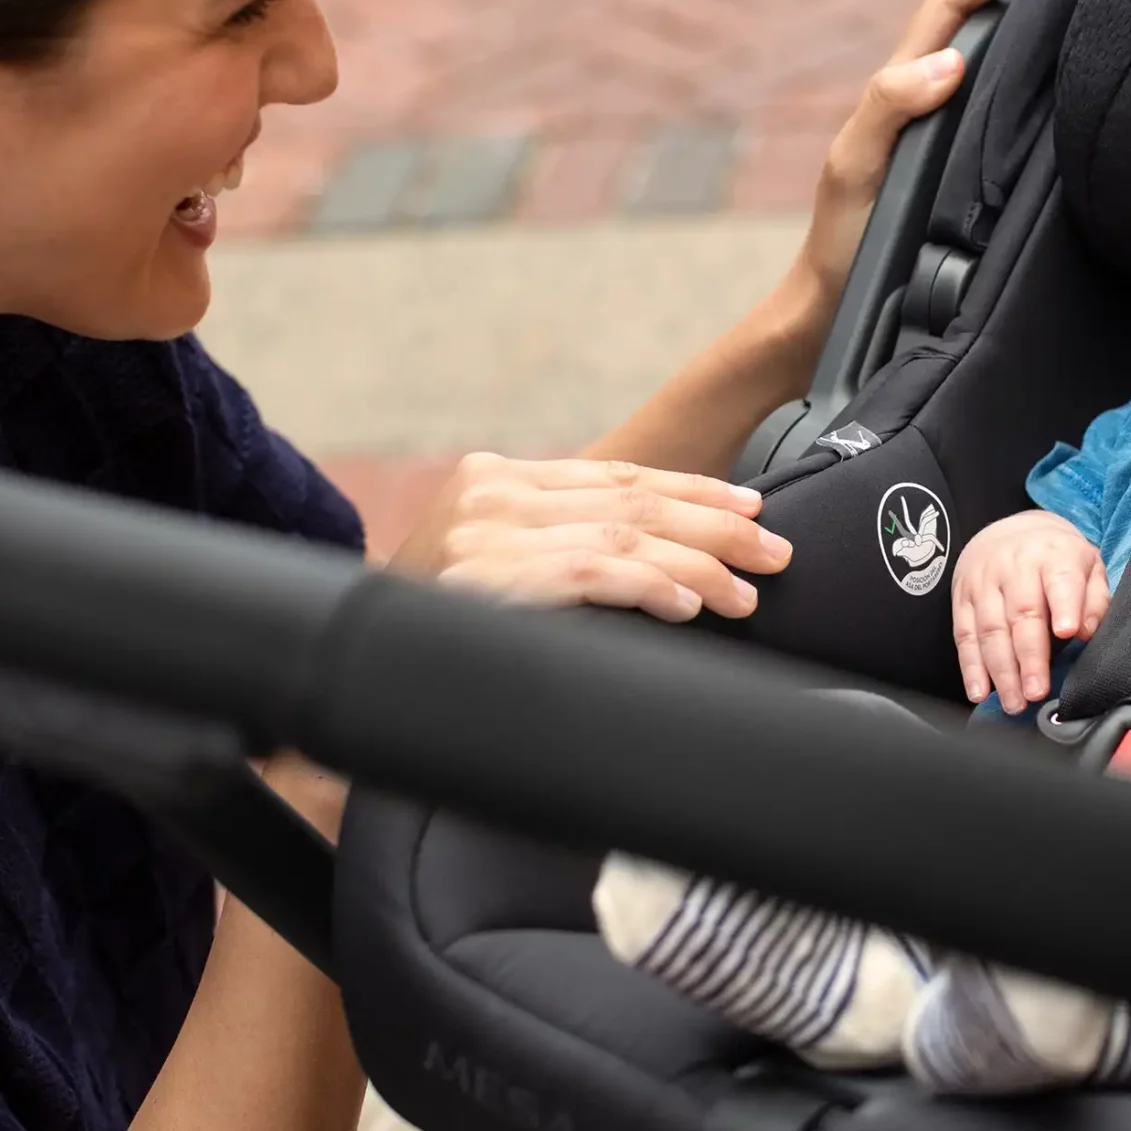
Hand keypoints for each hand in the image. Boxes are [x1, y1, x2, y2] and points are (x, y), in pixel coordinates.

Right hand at [390, 453, 790, 622]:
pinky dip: (651, 587)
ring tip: (745, 594)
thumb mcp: (492, 558)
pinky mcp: (489, 575)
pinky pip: (592, 574)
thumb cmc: (433, 618)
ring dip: (697, 566)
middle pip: (631, 502)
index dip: (692, 491)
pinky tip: (689, 604)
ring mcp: (488, 531)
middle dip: (715, 527)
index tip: (750, 509)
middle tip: (774, 552)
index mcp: (499, 476)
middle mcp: (494, 492)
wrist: (356, 654)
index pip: (617, 476)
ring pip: (623, 536)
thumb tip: (658, 550)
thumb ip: (556, 538)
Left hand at [790, 0, 1060, 310]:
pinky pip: (1002, 102)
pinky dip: (1033, 69)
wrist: (835, 306)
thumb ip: (889, 107)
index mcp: (904, 86)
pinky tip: (1066, 73)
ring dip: (1028, 14)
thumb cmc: (844, 239)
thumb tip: (950, 62)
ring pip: (991, 54)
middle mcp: (929, 97)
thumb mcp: (854, 165)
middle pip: (976, 15)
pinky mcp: (963, 165)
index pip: (953, 7)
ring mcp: (946, 129)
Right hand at [949, 509, 1107, 711]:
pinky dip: (970, 667)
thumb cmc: (1055, 557)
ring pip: (990, 629)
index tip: (1068, 632)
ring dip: (1001, 671)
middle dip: (1029, 657)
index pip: (1059, 581)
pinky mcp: (961, 597)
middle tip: (1037, 691)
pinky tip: (979, 691)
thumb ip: (1094, 599)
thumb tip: (1086, 630)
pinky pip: (963, 635)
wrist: (1010, 530)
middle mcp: (1015, 566)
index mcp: (1053, 555)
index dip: (1065, 606)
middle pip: (1021, 614)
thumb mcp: (1087, 565)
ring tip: (1014, 701)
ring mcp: (983, 582)